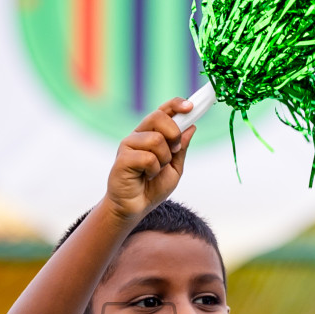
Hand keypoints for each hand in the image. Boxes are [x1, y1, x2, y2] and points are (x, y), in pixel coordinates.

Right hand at [105, 99, 196, 222]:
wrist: (135, 208)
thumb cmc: (152, 188)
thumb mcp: (175, 168)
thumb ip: (182, 148)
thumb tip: (192, 127)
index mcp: (151, 133)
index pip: (163, 110)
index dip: (176, 104)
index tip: (190, 107)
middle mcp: (138, 135)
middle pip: (158, 117)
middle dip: (173, 133)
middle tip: (173, 152)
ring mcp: (128, 145)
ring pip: (155, 139)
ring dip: (163, 159)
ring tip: (155, 171)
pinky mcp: (122, 159)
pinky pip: (147, 157)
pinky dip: (153, 170)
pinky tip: (146, 176)